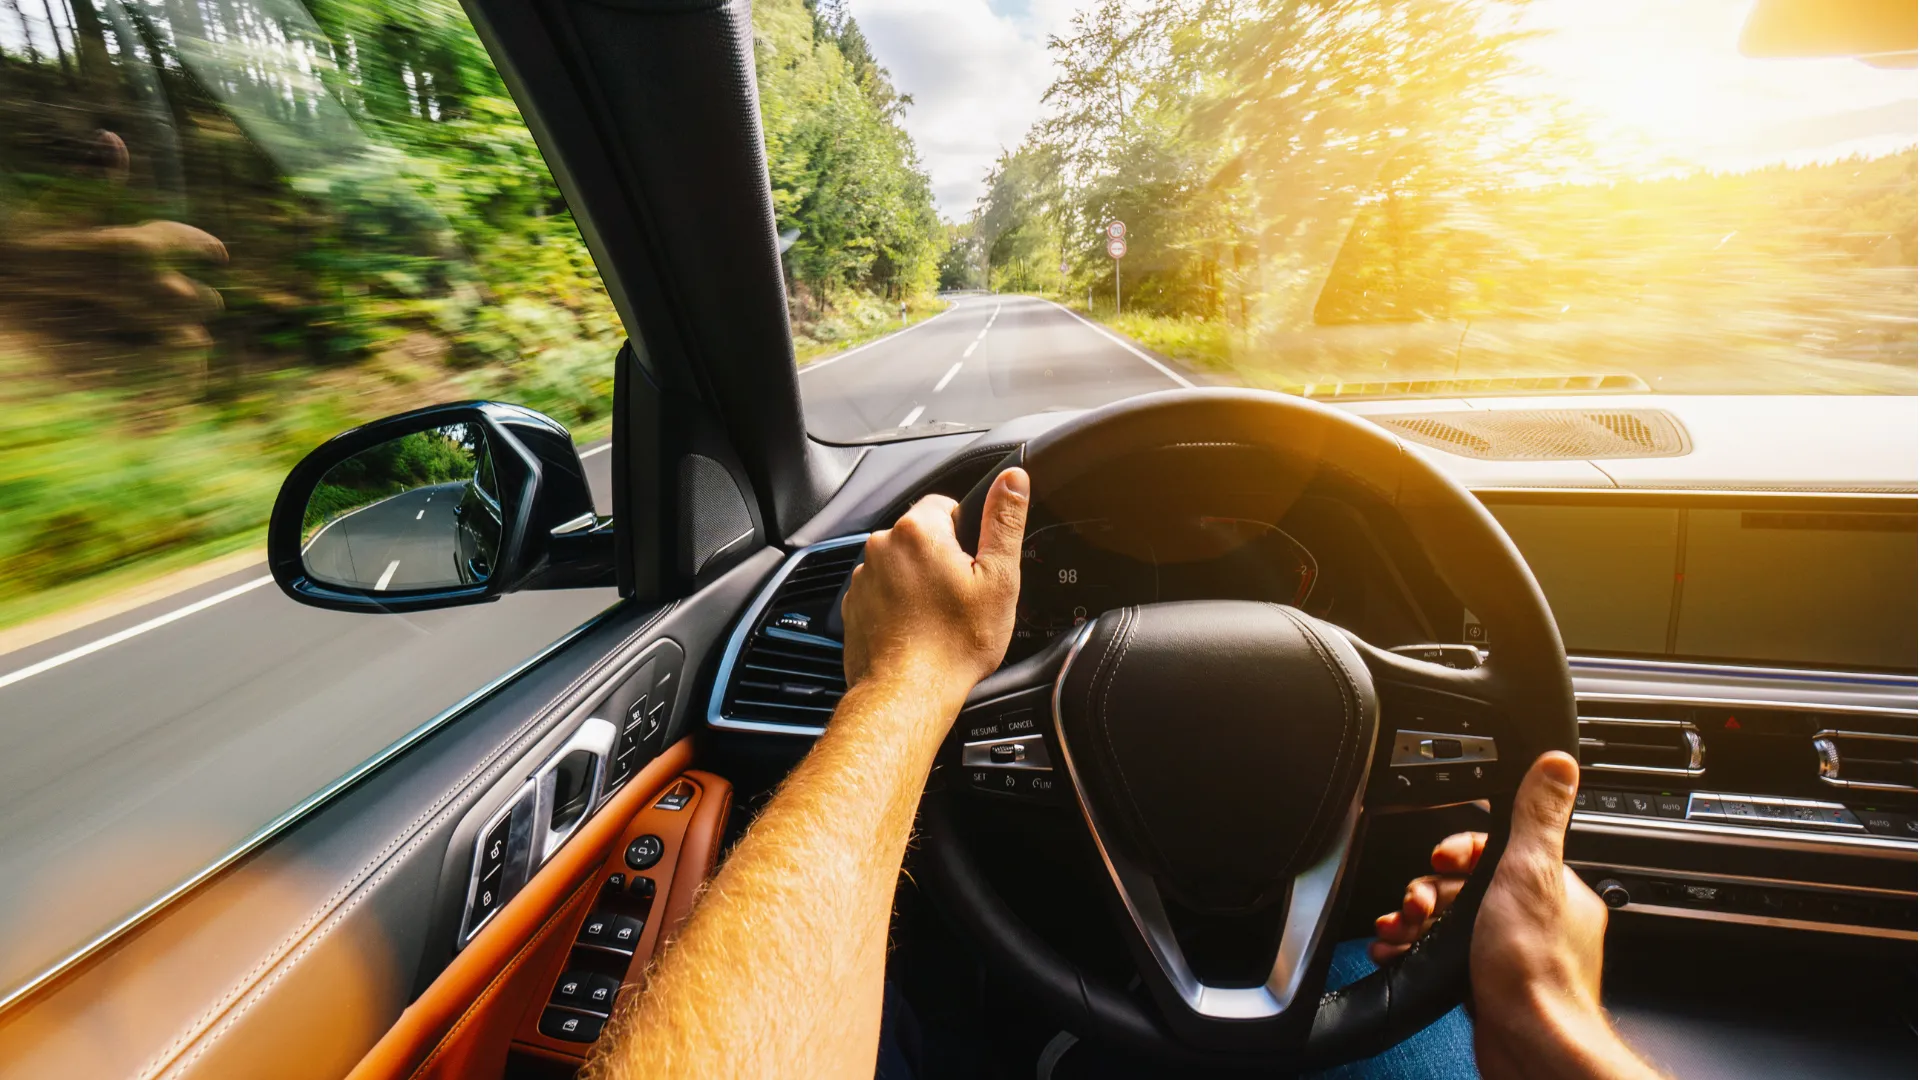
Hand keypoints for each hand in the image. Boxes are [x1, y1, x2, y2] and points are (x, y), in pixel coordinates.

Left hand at [840, 467, 1029, 710]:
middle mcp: (882, 546)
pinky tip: (918, 629)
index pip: (947, 505)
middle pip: (923, 536)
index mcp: (918, 531)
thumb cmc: (954, 643)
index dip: (969, 534)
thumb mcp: (998, 579)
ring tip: (939, 618)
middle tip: (962, 597)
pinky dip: (899, 605)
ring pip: (902, 565)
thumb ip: (1004, 521)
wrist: (907, 694)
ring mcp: (863, 577)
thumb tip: (1013, 479)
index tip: (975, 566)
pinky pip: (883, 592)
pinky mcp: (854, 605)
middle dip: (943, 559)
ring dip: (920, 582)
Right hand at [1371, 753, 1655, 1079]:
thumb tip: (1557, 764)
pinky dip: (1416, 949)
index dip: (1462, 849)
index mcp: (1554, 888)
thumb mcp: (1532, 873)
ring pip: (1451, 919)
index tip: (1443, 860)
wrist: (1529, 1046)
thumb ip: (1538, 817)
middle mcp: (1536, 918)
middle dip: (1430, 889)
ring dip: (1416, 919)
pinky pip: (1443, 952)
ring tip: (1402, 927)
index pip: (1501, 847)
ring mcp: (1510, 952)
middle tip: (1419, 902)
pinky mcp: (1487, 982)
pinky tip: (1400, 949)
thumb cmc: (1535, 972)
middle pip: (1468, 882)